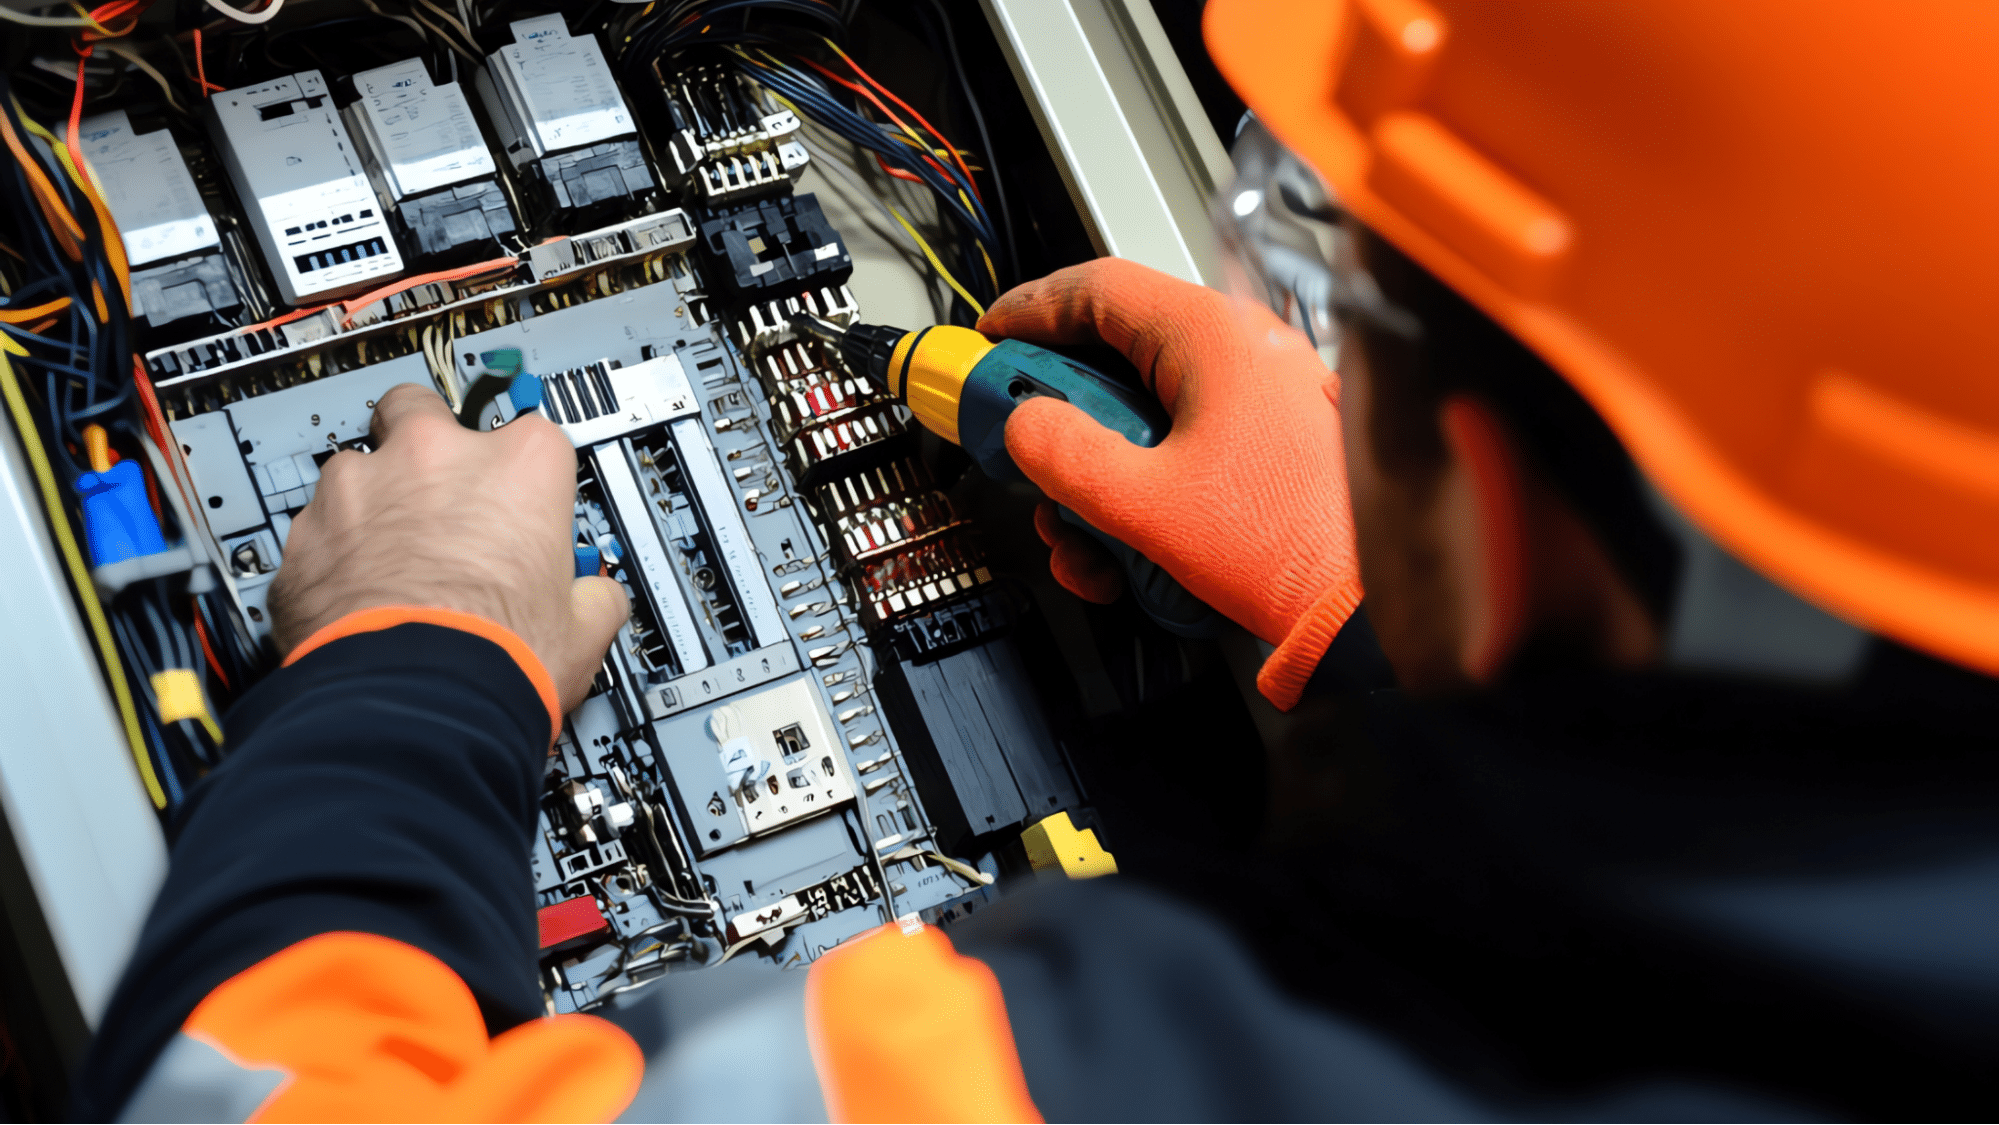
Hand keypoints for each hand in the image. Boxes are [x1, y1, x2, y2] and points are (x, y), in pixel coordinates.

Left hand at [270, 384, 628, 713]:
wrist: (411, 708)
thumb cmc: (496, 659)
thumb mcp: (585, 628)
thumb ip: (592, 593)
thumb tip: (595, 598)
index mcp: (519, 464)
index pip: (531, 434)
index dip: (526, 475)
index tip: (523, 504)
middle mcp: (433, 458)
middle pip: (420, 409)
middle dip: (425, 443)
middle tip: (441, 498)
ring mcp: (358, 489)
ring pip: (357, 470)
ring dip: (372, 504)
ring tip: (392, 565)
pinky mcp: (305, 535)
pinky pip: (315, 530)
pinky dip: (331, 555)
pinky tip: (355, 599)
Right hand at [982, 258, 1360, 708]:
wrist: (1368, 609)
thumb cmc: (1292, 546)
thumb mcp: (1146, 503)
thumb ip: (1066, 455)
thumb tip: (1024, 427)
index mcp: (1212, 336)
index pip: (1097, 289)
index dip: (1028, 313)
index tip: (988, 342)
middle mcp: (1238, 353)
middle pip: (1112, 362)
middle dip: (1056, 426)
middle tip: (1019, 456)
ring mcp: (1254, 401)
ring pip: (1140, 418)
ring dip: (1094, 481)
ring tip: (1080, 540)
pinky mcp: (1262, 448)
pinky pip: (1177, 453)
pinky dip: (1139, 498)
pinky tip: (1123, 556)